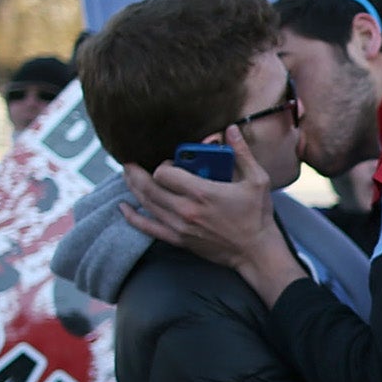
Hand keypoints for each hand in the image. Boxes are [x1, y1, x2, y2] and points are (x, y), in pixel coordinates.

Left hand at [122, 126, 302, 303]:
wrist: (256, 251)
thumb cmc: (257, 216)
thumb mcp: (257, 180)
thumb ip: (242, 152)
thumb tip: (232, 129)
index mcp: (202, 193)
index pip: (165, 173)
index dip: (163, 164)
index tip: (171, 162)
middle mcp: (186, 210)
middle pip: (149, 187)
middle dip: (137, 172)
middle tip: (130, 162)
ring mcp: (180, 226)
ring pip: (146, 203)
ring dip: (133, 188)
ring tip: (127, 176)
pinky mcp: (179, 239)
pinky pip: (148, 228)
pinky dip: (133, 217)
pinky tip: (123, 208)